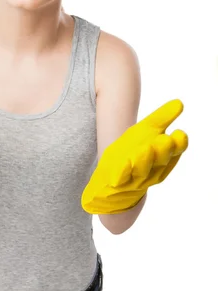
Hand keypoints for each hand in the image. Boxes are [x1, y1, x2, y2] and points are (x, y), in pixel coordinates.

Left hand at [81, 99, 188, 214]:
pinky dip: (122, 172)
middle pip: (161, 161)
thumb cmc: (132, 155)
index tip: (179, 132)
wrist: (112, 188)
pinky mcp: (117, 182)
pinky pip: (121, 178)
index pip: (175, 151)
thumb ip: (162, 119)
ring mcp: (135, 178)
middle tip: (164, 139)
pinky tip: (123, 163)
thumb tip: (179, 102)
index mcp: (162, 157)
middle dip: (163, 151)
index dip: (178, 144)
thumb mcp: (146, 134)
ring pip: (143, 170)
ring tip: (145, 149)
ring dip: (145, 160)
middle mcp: (153, 169)